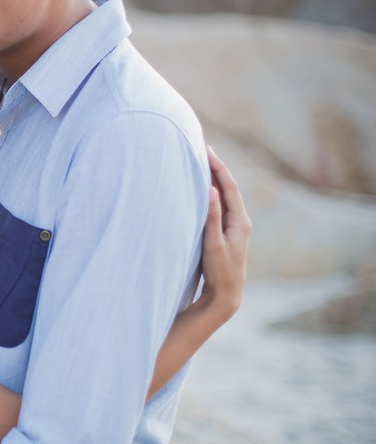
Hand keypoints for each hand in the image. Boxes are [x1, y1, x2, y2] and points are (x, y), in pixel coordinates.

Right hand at [197, 147, 251, 319]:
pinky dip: (212, 192)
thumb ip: (212, 217)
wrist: (227, 294)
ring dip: (214, 178)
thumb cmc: (219, 270)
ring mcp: (234, 226)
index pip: (228, 187)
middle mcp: (240, 221)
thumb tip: (211, 189)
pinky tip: (204, 188)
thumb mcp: (213, 244)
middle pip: (228, 187)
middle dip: (216, 168)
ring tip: (202, 163)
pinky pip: (220, 205)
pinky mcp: (226, 232)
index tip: (206, 151)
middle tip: (203, 149)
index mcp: (240, 221)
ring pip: (224, 195)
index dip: (218, 167)